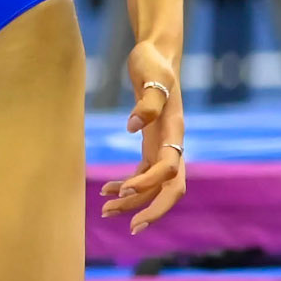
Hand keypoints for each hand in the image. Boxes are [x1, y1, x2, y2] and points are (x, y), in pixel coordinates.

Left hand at [99, 40, 185, 231]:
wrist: (157, 53)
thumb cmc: (153, 62)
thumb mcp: (151, 74)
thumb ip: (146, 101)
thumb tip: (133, 125)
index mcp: (175, 130)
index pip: (169, 168)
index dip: (148, 183)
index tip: (123, 189)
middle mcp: (172, 142)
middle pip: (172, 187)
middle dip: (154, 210)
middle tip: (131, 228)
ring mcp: (163, 145)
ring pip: (155, 185)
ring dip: (134, 202)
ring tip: (105, 211)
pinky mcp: (152, 144)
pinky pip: (144, 174)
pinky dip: (129, 186)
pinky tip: (107, 191)